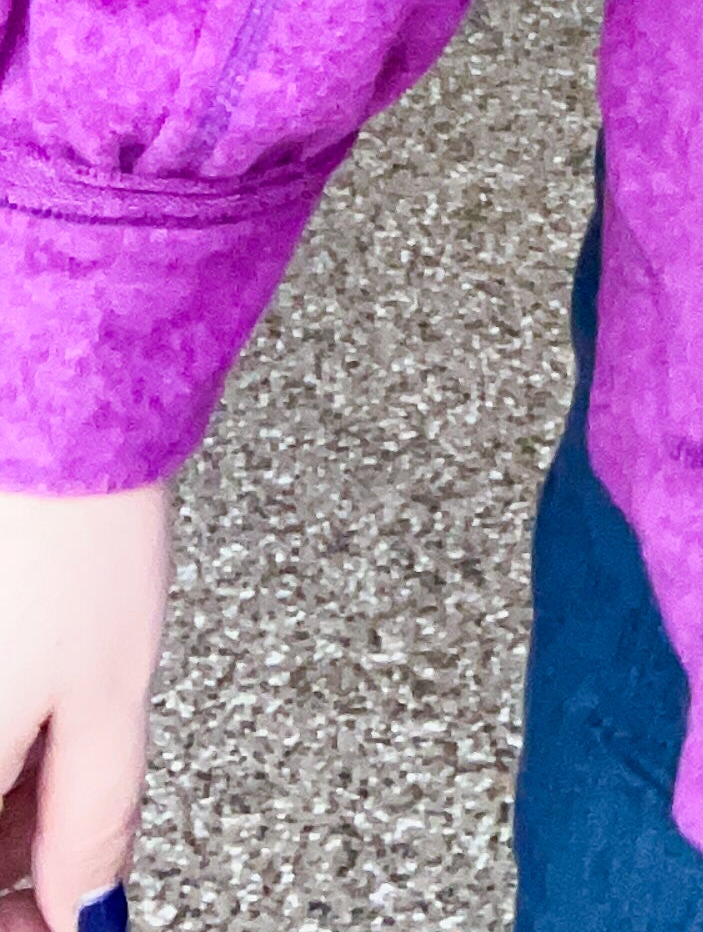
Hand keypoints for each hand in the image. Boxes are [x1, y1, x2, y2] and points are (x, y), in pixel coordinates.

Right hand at [0, 481, 169, 931]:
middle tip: (70, 860)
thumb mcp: (110, 696)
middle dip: (8, 864)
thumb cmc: (74, 527)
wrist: (50, 406)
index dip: (14, 922)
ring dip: (1, 802)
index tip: (59, 920)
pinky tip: (36, 713)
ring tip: (66, 771)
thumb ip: (92, 815)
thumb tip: (81, 897)